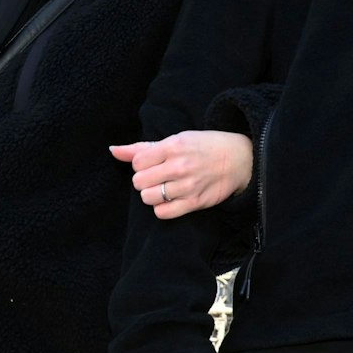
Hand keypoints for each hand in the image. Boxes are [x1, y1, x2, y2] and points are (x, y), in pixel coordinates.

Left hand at [111, 131, 253, 219]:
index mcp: (173, 146)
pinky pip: (163, 212)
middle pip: (139, 182)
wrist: (238, 159)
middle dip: (144, 180)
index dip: (142, 165)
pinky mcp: (195, 202)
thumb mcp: (176, 139)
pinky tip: (170, 199)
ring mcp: (187, 186)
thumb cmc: (204, 147)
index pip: (137, 163)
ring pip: (148, 198)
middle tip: (158, 177)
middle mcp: (179, 166)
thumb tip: (113, 150)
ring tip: (164, 188)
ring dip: (152, 194)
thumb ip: (142, 147)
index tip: (153, 164)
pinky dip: (162, 208)